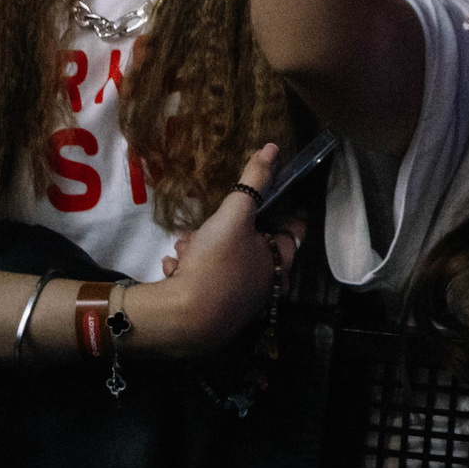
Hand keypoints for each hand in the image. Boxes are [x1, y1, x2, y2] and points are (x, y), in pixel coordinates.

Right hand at [138, 143, 302, 353]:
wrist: (181, 319)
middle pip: (247, 241)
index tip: (249, 198)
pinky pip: (204, 279)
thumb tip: (272, 149)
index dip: (273, 206)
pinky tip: (176, 270)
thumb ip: (253, 180)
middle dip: (219, 230)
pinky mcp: (215, 311)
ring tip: (184, 250)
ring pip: (221, 258)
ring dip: (198, 248)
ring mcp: (240, 300)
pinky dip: (189, 270)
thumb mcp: (234, 214)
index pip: (292, 225)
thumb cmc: (217, 264)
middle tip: (201, 230)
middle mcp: (267, 284)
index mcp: (280, 262)